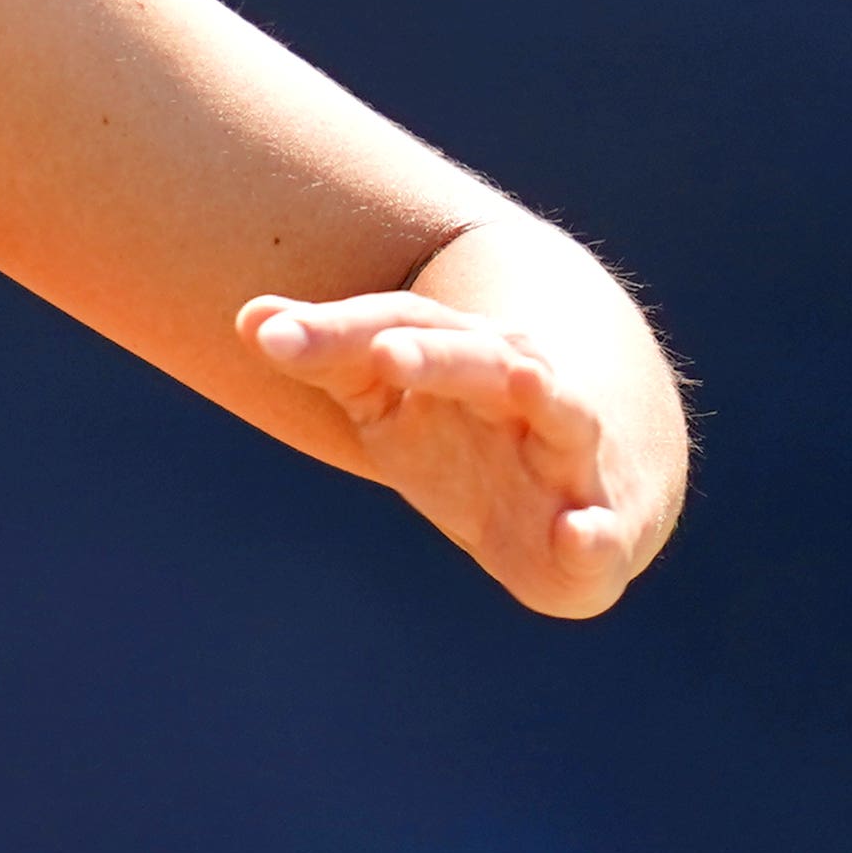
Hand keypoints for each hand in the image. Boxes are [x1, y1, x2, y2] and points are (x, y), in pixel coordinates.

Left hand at [241, 289, 659, 618]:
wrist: (588, 493)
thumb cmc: (468, 438)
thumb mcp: (391, 400)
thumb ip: (332, 359)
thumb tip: (249, 318)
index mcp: (458, 355)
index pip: (394, 327)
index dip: (334, 332)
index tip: (270, 336)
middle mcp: (520, 389)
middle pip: (474, 358)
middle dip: (434, 354)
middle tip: (385, 351)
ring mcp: (568, 453)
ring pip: (560, 414)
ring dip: (543, 396)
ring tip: (524, 379)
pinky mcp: (600, 529)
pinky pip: (602, 533)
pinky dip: (594, 535)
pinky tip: (580, 534)